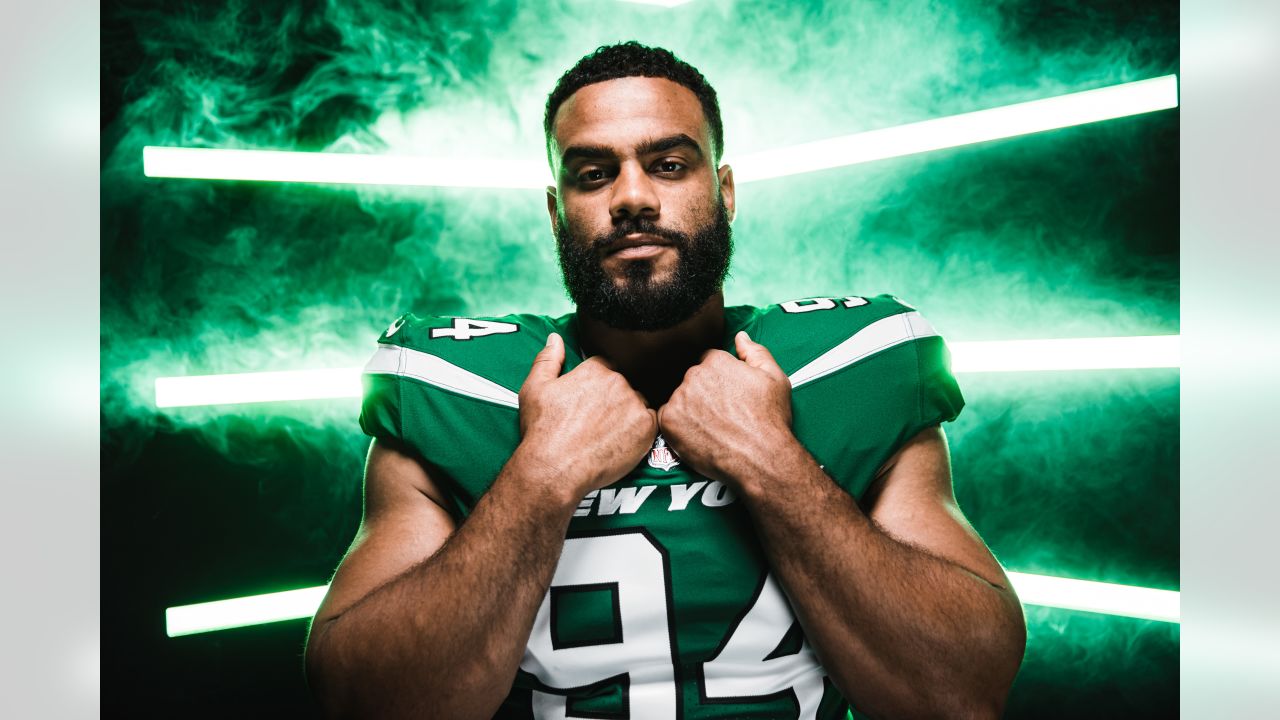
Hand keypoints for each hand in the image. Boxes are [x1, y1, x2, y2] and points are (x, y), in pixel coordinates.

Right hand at [516, 333, 657, 495]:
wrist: (555, 467)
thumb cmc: (543, 430)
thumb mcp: (535, 388)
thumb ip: (548, 359)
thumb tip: (555, 338)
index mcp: (595, 370)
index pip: (605, 367)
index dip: (596, 385)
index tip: (588, 401)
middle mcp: (618, 382)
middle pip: (623, 384)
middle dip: (613, 399)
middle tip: (596, 422)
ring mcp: (634, 404)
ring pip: (638, 402)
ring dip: (628, 413)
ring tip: (608, 433)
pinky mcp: (646, 427)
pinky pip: (651, 422)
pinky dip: (640, 430)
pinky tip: (621, 441)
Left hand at [658, 331, 795, 483]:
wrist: (760, 457)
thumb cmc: (770, 420)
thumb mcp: (774, 378)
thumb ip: (755, 352)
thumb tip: (740, 336)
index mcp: (716, 361)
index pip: (707, 362)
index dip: (718, 380)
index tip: (727, 396)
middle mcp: (694, 375)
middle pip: (691, 380)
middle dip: (703, 394)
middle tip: (721, 415)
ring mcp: (679, 398)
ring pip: (679, 398)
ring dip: (690, 409)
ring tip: (711, 427)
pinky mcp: (669, 422)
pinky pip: (667, 418)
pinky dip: (679, 426)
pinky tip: (698, 435)